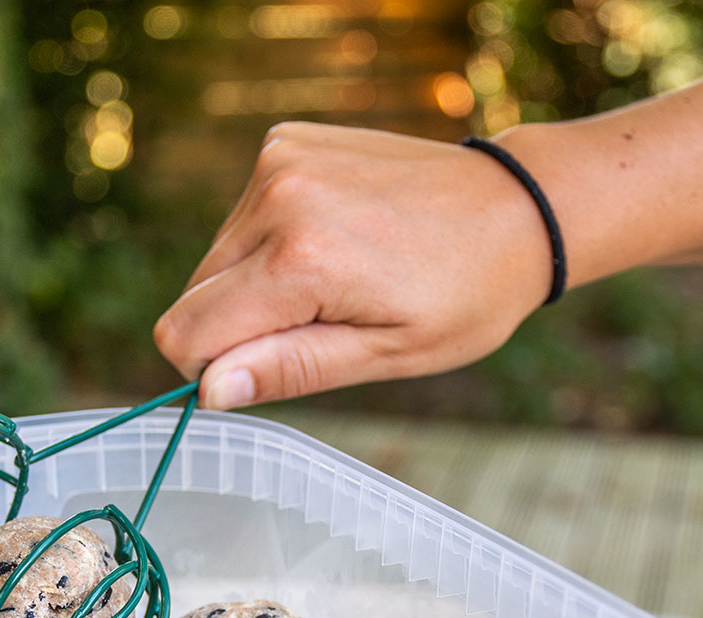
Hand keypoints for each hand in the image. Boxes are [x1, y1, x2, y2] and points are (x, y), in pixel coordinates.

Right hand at [153, 121, 553, 409]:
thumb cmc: (463, 296)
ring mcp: (279, 159)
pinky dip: (269, 242)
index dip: (211, 367)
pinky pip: (240, 219)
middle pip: (195, 294)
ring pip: (216, 259)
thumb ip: (289, 368)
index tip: (263, 370)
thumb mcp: (384, 354)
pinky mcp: (284, 141)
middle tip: (316, 323)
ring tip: (334, 279)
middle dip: (237, 326)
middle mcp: (277, 196)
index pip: (186, 332)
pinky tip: (330, 240)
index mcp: (301, 259)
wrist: (516, 208)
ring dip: (255, 283)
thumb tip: (209, 390)